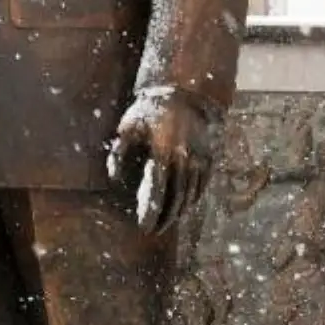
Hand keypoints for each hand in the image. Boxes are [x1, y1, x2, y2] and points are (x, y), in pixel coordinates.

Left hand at [108, 88, 216, 232]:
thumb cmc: (151, 110)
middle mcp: (184, 160)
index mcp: (163, 154)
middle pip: (176, 198)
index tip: (144, 227)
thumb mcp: (128, 127)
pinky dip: (194, 198)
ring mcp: (199, 159)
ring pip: (191, 194)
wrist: (185, 93)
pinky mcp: (209, 157)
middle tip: (157, 231)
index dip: (150, 213)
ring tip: (170, 222)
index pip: (156, 192)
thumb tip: (115, 179)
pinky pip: (202, 184)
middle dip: (166, 218)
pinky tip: (186, 205)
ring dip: (180, 211)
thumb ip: (118, 153)